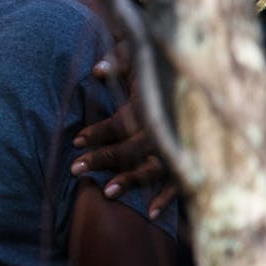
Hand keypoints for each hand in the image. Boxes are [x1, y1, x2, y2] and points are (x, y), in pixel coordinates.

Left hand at [72, 51, 175, 218]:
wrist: (191, 67)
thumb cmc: (157, 62)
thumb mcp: (138, 53)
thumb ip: (118, 61)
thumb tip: (98, 70)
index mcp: (149, 105)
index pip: (118, 123)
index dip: (97, 132)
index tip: (76, 140)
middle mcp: (163, 127)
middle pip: (130, 149)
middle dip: (102, 159)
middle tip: (75, 169)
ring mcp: (176, 144)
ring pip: (152, 168)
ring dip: (130, 180)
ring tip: (106, 193)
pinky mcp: (186, 156)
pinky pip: (178, 180)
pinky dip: (167, 197)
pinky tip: (152, 212)